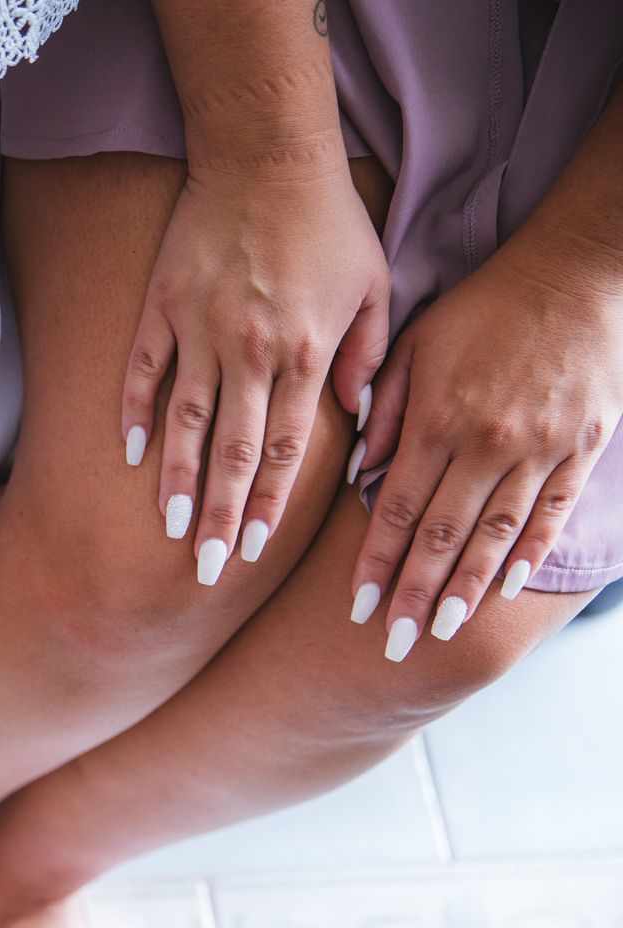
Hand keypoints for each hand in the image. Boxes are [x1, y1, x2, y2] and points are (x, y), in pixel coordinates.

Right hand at [123, 159, 389, 579]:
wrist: (267, 155)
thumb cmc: (329, 224)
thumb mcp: (374, 290)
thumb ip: (367, 360)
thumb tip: (357, 426)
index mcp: (305, 353)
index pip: (284, 449)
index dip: (267, 505)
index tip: (252, 550)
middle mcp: (251, 349)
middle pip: (232, 450)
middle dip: (220, 515)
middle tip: (206, 568)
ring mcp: (200, 328)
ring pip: (184, 421)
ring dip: (176, 480)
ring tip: (168, 528)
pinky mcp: (162, 305)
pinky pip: (144, 370)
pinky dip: (136, 413)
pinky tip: (133, 455)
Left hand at [350, 242, 622, 656]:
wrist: (576, 272)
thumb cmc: (482, 307)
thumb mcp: (414, 343)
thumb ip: (384, 410)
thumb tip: (359, 473)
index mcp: (437, 421)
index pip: (398, 511)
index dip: (375, 564)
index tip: (354, 609)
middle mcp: (486, 445)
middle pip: (444, 538)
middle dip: (414, 595)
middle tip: (391, 646)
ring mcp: (539, 450)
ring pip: (497, 536)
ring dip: (467, 590)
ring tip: (440, 632)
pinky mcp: (582, 447)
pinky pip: (551, 512)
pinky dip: (528, 553)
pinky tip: (507, 588)